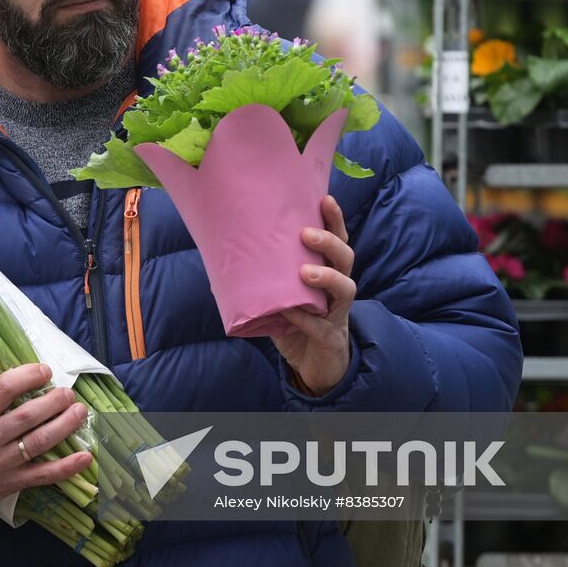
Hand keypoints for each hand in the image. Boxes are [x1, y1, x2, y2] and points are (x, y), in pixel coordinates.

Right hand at [0, 363, 92, 518]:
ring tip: (79, 411)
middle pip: (28, 415)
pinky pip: (44, 475)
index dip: (28, 376)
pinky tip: (86, 456)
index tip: (44, 371)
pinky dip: (68, 467)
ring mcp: (1, 464)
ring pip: (40, 441)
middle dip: (54, 400)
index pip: (2, 389)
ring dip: (65, 424)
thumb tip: (24, 383)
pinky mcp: (11, 484)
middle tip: (68, 392)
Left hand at [270, 194, 355, 396]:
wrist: (313, 368)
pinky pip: (320, 326)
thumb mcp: (278, 297)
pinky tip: (289, 311)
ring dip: (327, 277)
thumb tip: (221, 259)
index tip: (324, 198)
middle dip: (329, 241)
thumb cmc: (297, 324)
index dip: (334, 219)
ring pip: (345, 288)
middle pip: (345, 257)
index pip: (337, 240)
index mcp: (327, 272)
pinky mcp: (330, 338)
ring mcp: (338, 314)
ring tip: (305, 272)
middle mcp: (338, 289)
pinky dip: (304, 318)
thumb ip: (261, 279)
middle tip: (306, 233)